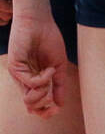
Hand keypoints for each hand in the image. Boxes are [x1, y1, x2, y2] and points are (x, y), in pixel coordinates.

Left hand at [6, 0, 68, 117]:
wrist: (39, 22)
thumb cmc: (49, 40)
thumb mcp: (58, 65)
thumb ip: (58, 84)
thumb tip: (60, 105)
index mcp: (34, 80)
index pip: (35, 103)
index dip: (44, 111)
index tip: (55, 110)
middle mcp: (25, 80)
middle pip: (31, 105)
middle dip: (43, 106)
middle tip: (52, 99)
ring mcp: (19, 76)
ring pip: (29, 98)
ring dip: (43, 92)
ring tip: (50, 76)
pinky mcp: (15, 69)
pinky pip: (30, 83)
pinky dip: (43, 79)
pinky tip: (49, 69)